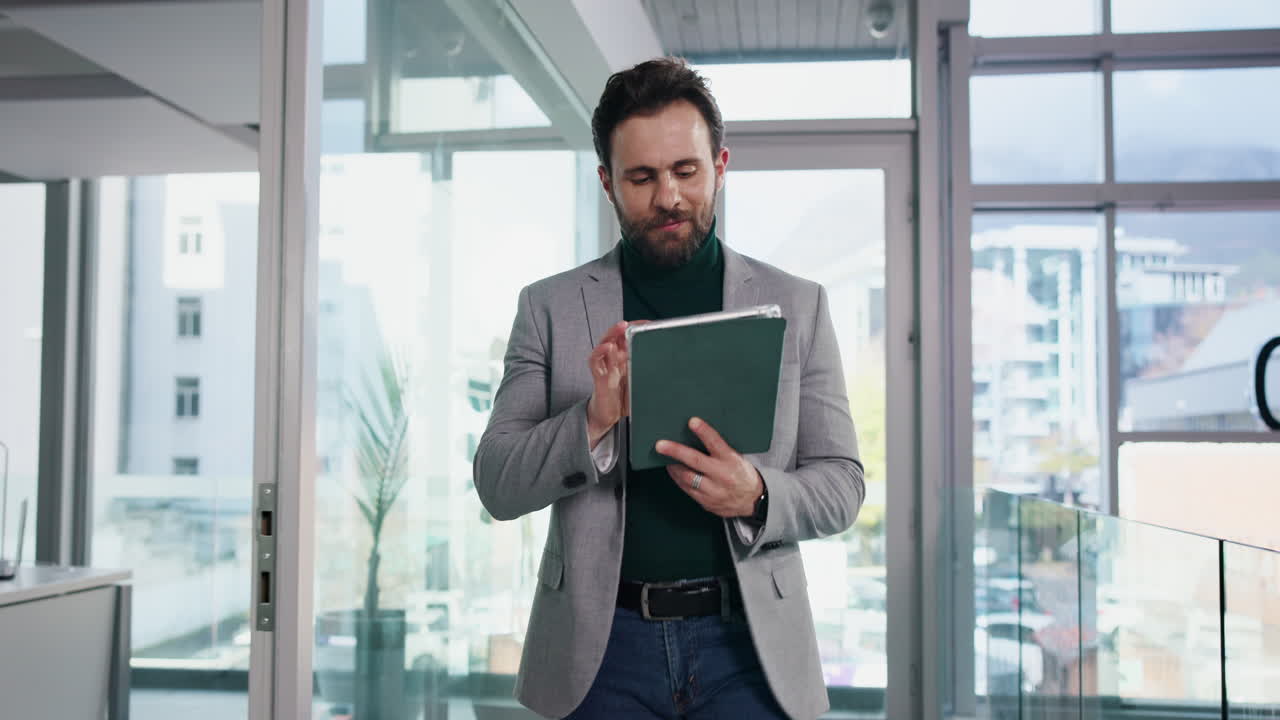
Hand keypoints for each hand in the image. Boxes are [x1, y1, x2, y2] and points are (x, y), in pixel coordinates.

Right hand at [585, 321, 647, 447]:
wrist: (609, 419)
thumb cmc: (624, 402)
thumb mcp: (642, 385)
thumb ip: (651, 376)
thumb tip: (672, 370)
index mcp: (625, 361)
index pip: (629, 339)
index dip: (637, 329)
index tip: (649, 324)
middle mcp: (615, 361)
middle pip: (617, 337)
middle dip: (625, 328)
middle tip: (635, 323)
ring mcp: (606, 367)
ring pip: (605, 344)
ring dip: (613, 334)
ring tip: (622, 327)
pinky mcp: (599, 377)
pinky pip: (595, 361)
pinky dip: (600, 352)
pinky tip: (607, 347)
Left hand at [655, 417, 764, 518]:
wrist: (752, 501)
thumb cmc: (742, 474)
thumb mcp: (736, 458)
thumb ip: (718, 450)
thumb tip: (694, 436)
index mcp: (731, 461)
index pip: (716, 443)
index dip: (704, 432)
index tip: (692, 421)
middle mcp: (722, 476)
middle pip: (695, 461)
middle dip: (675, 452)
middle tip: (661, 445)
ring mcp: (713, 491)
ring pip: (686, 477)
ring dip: (672, 466)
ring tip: (663, 457)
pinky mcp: (706, 502)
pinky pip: (686, 489)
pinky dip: (677, 478)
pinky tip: (673, 470)